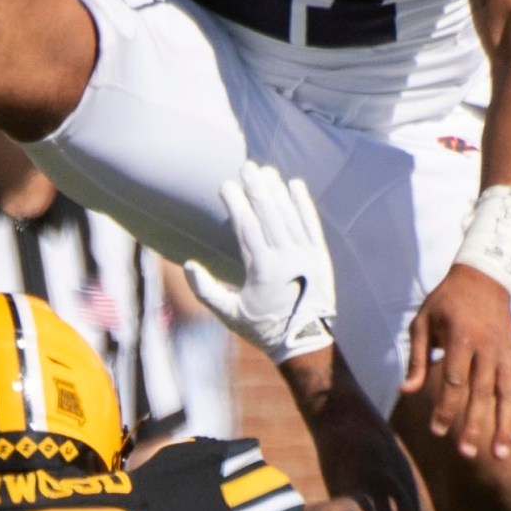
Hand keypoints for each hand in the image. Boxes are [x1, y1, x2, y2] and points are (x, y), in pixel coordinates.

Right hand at [184, 162, 335, 365]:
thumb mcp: (229, 315)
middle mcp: (287, 258)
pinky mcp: (321, 257)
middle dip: (256, 188)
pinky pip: (311, 224)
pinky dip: (303, 204)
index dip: (236, 203)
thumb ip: (206, 291)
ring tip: (266, 171)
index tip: (225, 185)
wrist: (306, 344)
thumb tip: (189, 264)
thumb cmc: (262, 330)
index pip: (246, 227)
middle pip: (269, 214)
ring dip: (277, 191)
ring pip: (290, 215)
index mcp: (263, 270)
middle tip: (247, 166)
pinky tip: (295, 185)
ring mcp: (306, 256)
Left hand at [406, 264, 510, 459]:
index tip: (437, 432)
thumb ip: (417, 358)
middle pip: (481, 392)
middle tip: (465, 453)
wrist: (485, 278)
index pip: (454, 380)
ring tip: (501, 455)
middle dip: (474, 425)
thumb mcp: (423, 322)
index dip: (446, 408)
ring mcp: (504, 352)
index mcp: (460, 337)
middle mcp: (486, 347)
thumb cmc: (446, 302)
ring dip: (504, 427)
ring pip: (506, 395)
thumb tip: (406, 392)